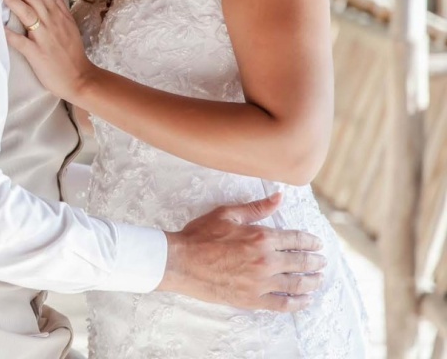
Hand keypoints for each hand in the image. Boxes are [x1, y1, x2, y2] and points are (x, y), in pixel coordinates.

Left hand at [0, 0, 93, 101]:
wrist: (80, 78)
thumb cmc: (71, 52)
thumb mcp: (68, 24)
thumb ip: (57, 8)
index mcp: (58, 13)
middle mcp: (52, 21)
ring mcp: (45, 37)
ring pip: (28, 12)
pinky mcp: (37, 53)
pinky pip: (21, 42)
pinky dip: (9, 33)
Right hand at [158, 193, 326, 311]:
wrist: (180, 262)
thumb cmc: (200, 236)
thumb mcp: (227, 214)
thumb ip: (256, 208)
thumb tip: (279, 197)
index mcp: (261, 238)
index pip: (296, 239)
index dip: (310, 241)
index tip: (317, 244)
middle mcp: (266, 261)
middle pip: (300, 262)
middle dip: (315, 262)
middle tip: (322, 262)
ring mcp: (261, 283)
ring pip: (296, 284)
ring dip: (311, 282)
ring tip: (318, 280)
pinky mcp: (252, 299)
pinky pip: (282, 304)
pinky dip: (297, 303)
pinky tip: (305, 300)